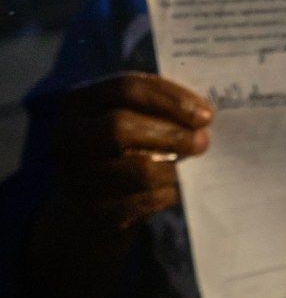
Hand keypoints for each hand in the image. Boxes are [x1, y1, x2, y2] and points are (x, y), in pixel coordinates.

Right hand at [25, 73, 211, 297]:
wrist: (91, 199)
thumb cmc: (123, 146)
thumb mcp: (132, 118)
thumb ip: (160, 109)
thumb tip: (204, 116)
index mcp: (79, 101)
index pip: (126, 89)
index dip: (171, 99)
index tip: (206, 114)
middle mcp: (67, 135)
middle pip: (121, 127)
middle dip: (172, 134)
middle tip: (204, 142)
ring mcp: (73, 175)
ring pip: (136, 170)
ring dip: (173, 168)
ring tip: (191, 166)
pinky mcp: (90, 209)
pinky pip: (140, 201)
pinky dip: (166, 194)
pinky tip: (177, 188)